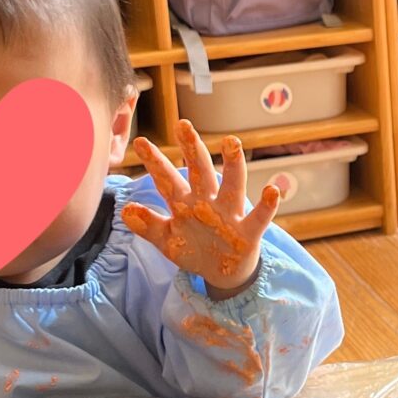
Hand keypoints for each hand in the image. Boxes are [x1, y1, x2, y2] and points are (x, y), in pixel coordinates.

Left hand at [122, 120, 278, 299]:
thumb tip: (125, 210)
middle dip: (192, 149)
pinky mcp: (248, 232)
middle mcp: (208, 202)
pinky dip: (267, 205)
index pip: (167, 179)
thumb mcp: (167, 241)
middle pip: (200, 171)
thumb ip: (148, 225)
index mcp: (185, 203)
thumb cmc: (194, 250)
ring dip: (233, 164)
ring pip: (233, 185)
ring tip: (232, 142)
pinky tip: (272, 190)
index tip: (140, 142)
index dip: (155, 162)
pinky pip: (259, 217)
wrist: (222, 274)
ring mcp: (229, 215)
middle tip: (183, 124)